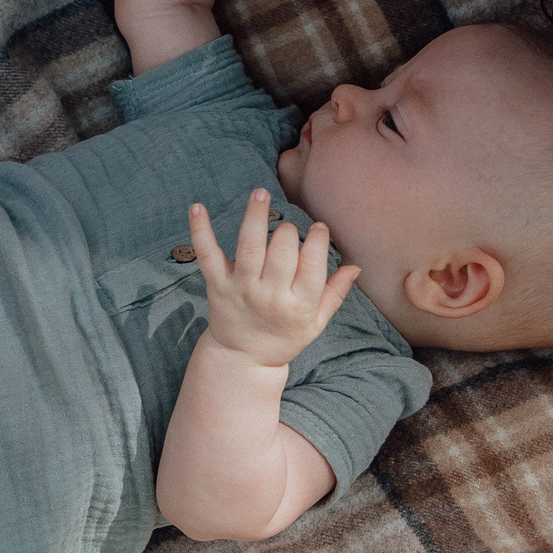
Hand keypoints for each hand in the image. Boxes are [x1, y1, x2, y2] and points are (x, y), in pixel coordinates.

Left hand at [194, 193, 359, 367]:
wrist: (243, 359)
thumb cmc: (284, 337)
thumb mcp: (316, 323)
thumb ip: (336, 293)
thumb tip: (356, 266)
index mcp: (299, 305)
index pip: (313, 265)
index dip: (317, 241)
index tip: (318, 228)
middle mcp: (270, 295)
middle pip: (283, 251)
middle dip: (288, 233)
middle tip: (288, 232)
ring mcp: (241, 289)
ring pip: (250, 247)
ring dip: (255, 217)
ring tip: (261, 193)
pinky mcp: (217, 285)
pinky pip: (207, 255)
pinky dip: (200, 230)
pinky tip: (197, 207)